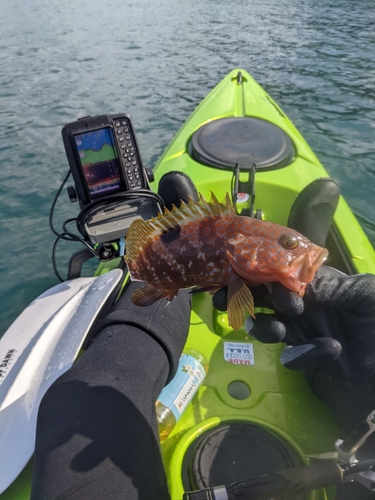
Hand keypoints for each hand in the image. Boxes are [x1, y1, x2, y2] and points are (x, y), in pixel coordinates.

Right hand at [213, 266, 374, 383]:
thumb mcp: (364, 291)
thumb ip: (331, 286)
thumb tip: (296, 287)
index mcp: (310, 284)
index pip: (275, 276)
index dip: (256, 275)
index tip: (245, 279)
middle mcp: (299, 306)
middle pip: (259, 301)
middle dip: (240, 300)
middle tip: (226, 302)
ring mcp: (301, 332)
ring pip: (266, 329)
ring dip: (265, 329)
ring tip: (281, 331)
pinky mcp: (308, 357)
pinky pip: (292, 357)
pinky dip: (304, 354)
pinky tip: (330, 348)